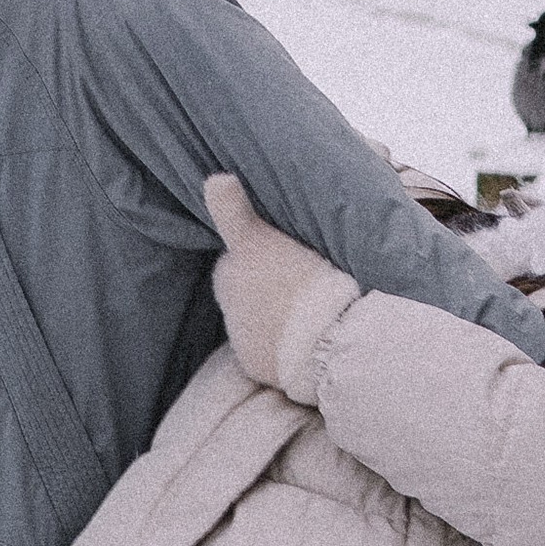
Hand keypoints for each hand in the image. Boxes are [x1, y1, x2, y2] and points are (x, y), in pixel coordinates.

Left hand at [203, 173, 354, 396]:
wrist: (330, 341)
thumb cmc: (306, 282)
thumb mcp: (266, 236)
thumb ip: (233, 209)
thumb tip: (214, 179)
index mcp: (230, 269)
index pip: (240, 255)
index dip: (265, 252)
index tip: (289, 254)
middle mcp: (228, 305)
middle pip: (245, 287)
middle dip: (266, 283)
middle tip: (303, 279)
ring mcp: (242, 339)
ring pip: (255, 319)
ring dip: (275, 314)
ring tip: (310, 310)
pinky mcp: (257, 366)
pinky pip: (266, 350)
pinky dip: (281, 345)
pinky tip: (306, 337)